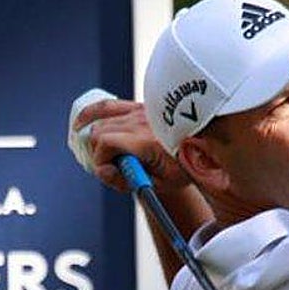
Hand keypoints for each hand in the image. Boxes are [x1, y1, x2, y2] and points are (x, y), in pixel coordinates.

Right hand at [68, 90, 191, 194]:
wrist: (207, 145)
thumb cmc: (185, 166)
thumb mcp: (160, 183)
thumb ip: (128, 180)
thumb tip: (103, 171)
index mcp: (146, 140)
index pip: (105, 144)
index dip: (102, 163)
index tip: (113, 176)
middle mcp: (139, 121)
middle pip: (99, 133)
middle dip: (99, 154)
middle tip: (113, 170)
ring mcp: (138, 111)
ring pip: (100, 120)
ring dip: (94, 138)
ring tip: (99, 155)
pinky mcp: (138, 107)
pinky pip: (107, 106)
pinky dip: (91, 114)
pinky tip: (80, 123)